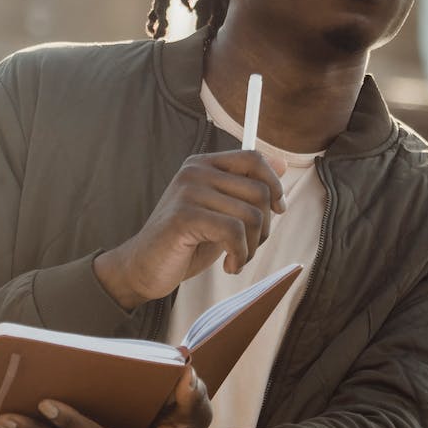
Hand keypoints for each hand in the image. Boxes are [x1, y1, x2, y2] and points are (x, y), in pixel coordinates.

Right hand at [94, 149, 285, 309]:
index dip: (274, 185)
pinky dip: (239, 255)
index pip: (253, 158)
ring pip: (251, 215)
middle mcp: (195, 171)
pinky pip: (234, 233)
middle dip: (264, 228)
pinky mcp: (184, 216)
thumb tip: (283, 163)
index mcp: (204, 165)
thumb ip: (247, 189)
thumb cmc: (185, 243)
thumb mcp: (222, 213)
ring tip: (237, 259)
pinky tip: (229, 266)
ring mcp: (188, 191)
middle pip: (259, 191)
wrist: (144, 268)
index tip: (277, 211)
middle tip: (247, 248)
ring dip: (252, 247)